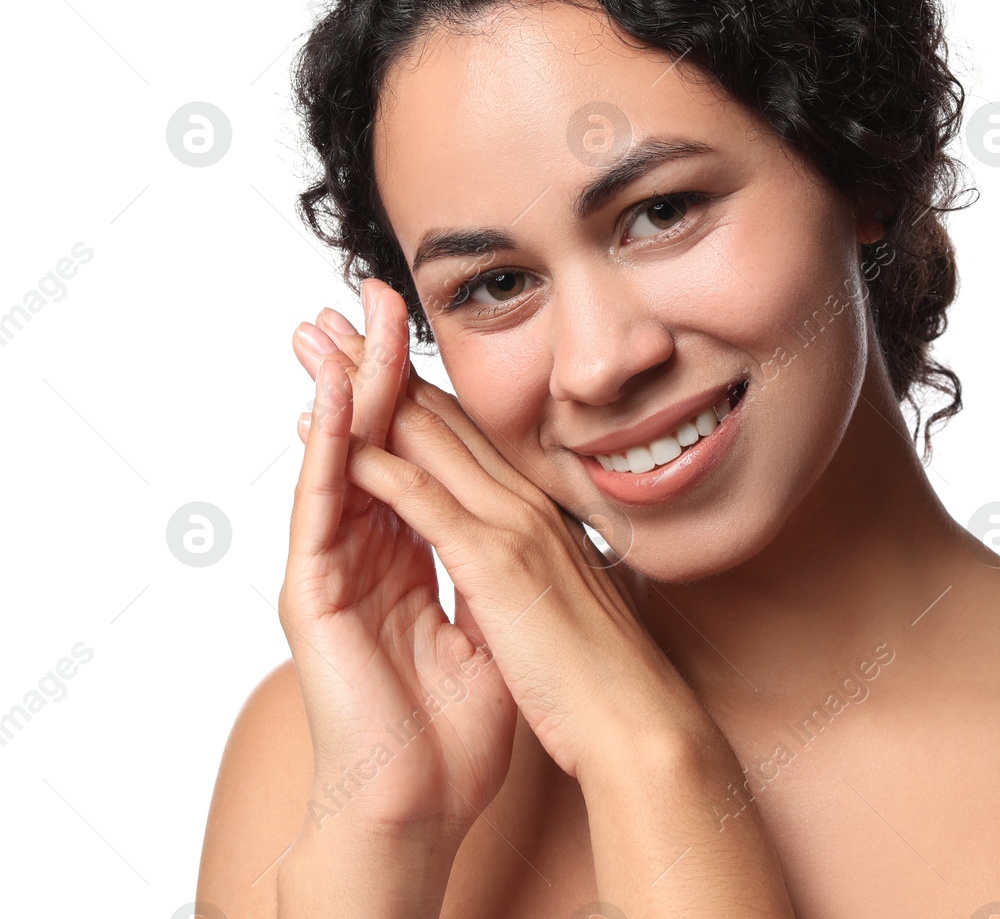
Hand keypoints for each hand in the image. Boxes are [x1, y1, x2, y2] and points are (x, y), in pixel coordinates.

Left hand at [293, 280, 704, 782]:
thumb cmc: (601, 681)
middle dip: (377, 364)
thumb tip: (512, 570)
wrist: (638, 724)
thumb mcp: (559, 609)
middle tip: (329, 318)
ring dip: (364, 387)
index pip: (463, 437)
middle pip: (437, 416)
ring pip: (426, 438)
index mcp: (536, 517)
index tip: (368, 353)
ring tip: (318, 344)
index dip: (410, 389)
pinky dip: (375, 464)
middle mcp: (525, 505)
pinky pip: (424, 501)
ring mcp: (513, 528)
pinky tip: (334, 433)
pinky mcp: (496, 564)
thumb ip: (531, 573)